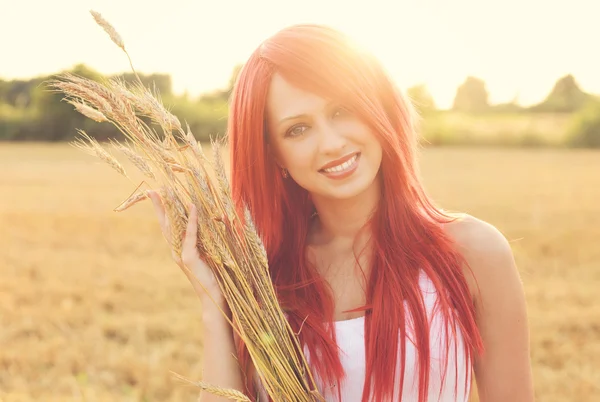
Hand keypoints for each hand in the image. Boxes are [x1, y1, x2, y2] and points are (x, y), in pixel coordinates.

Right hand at [147, 190, 224, 307]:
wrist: (214, 296)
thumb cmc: (215, 276)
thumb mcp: (211, 251)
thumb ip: (210, 236)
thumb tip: (220, 217)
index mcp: (180, 248)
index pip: (170, 225)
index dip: (163, 210)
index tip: (157, 195)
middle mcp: (177, 249)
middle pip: (166, 223)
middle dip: (159, 206)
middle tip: (152, 190)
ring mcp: (181, 254)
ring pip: (174, 226)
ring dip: (171, 208)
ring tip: (166, 193)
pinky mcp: (189, 257)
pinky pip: (191, 235)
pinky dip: (192, 221)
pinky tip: (192, 207)